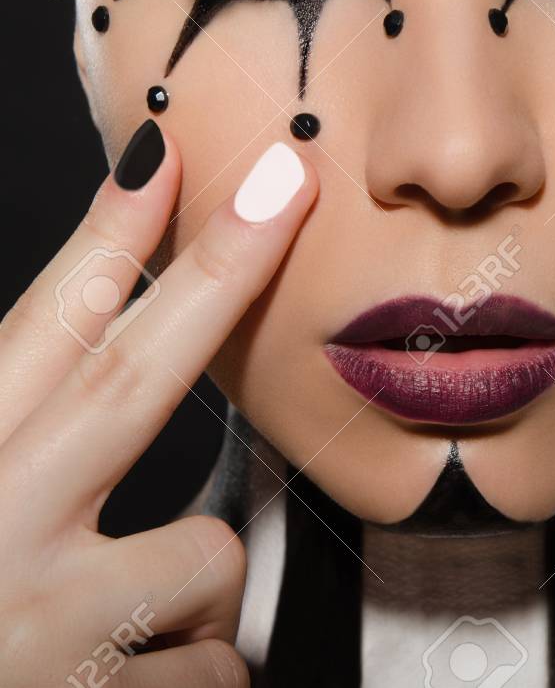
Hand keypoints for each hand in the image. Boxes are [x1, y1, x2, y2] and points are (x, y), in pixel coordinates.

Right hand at [0, 123, 316, 687]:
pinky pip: (217, 666)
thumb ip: (16, 442)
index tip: (162, 157)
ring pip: (207, 560)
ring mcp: (54, 626)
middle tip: (289, 180)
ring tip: (107, 642)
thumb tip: (92, 360)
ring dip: (187, 595)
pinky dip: (188, 675)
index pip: (33, 337)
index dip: (103, 241)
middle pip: (127, 378)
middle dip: (218, 270)